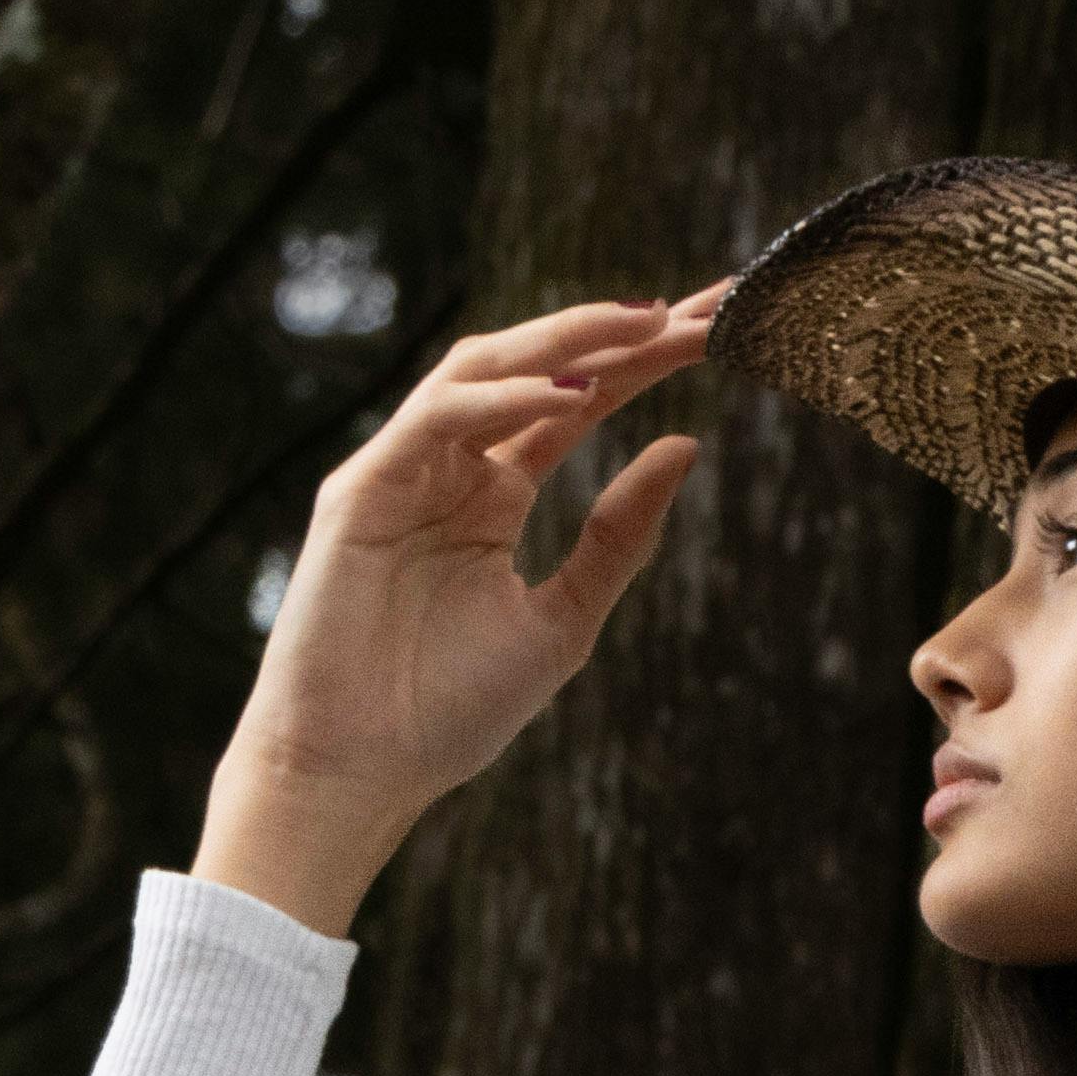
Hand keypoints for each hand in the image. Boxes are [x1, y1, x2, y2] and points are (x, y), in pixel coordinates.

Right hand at [197, 287, 723, 932]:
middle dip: (618, 333)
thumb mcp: (566, 618)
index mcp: (492, 494)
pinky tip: (570, 393)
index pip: (575, 403)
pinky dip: (502, 402)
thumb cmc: (452, 708)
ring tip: (645, 328)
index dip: (643, 363)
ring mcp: (400, 469)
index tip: (717, 329)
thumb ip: (619, 536)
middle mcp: (447, 466)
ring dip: (565, 342)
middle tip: (701, 307)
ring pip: (482, 371)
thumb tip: (686, 444)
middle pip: (537, 369)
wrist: (364, 768)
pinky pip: (435, 421)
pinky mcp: (359, 488)